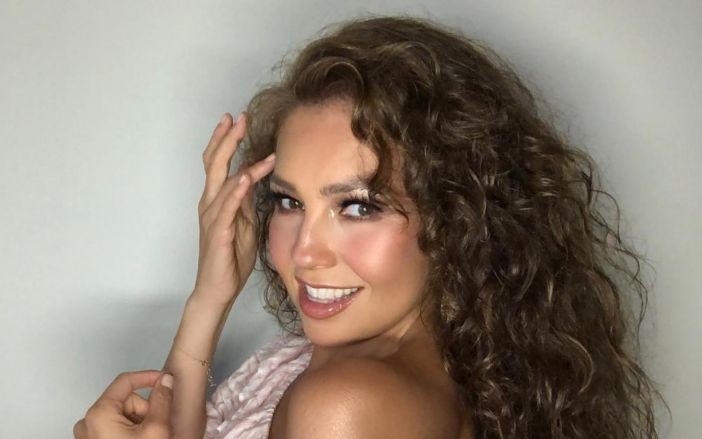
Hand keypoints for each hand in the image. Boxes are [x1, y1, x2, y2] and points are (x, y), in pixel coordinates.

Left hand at [73, 371, 173, 438]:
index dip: (149, 377)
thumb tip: (166, 381)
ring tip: (147, 438)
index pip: (126, 381)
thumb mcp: (156, 429)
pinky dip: (130, 431)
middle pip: (126, 400)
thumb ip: (162, 401)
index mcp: (99, 414)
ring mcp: (88, 435)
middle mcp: (87, 422)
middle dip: (145, 410)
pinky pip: (114, 426)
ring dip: (139, 422)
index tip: (164, 379)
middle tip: (155, 428)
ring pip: (121, 414)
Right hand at [194, 112, 275, 304]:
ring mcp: (212, 218)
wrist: (217, 288)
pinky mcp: (219, 233)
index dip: (226, 140)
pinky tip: (244, 177)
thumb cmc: (230, 258)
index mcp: (216, 201)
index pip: (218, 164)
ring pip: (222, 181)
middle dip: (226, 138)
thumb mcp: (244, 224)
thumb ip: (245, 201)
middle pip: (215, 164)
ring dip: (235, 158)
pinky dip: (235, 191)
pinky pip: (226, 209)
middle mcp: (210, 205)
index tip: (237, 120)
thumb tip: (253, 178)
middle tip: (238, 117)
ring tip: (245, 137)